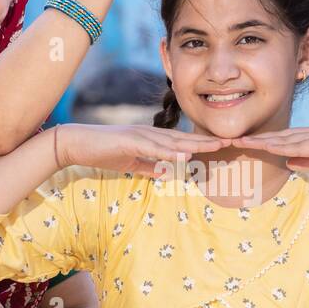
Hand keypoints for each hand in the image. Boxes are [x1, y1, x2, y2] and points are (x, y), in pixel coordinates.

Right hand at [56, 123, 225, 176]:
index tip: (223, 147)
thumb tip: (164, 174)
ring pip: (173, 142)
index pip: (182, 143)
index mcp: (151, 139)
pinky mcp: (129, 141)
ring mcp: (140, 135)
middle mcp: (150, 134)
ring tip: (216, 146)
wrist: (76, 144)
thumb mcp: (130, 163)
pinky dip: (169, 153)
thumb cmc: (102, 152)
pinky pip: (152, 148)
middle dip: (208, 141)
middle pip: (184, 139)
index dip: (203, 145)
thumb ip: (148, 167)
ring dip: (195, 145)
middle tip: (232, 142)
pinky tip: (183, 157)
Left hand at [232, 126, 308, 172]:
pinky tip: (268, 147)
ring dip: (262, 141)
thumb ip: (308, 161)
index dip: (262, 141)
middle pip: (278, 136)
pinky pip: (299, 145)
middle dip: (255, 139)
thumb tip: (287, 163)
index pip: (283, 139)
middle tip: (232, 140)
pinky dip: (282, 146)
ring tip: (241, 142)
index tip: (243, 144)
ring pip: (284, 139)